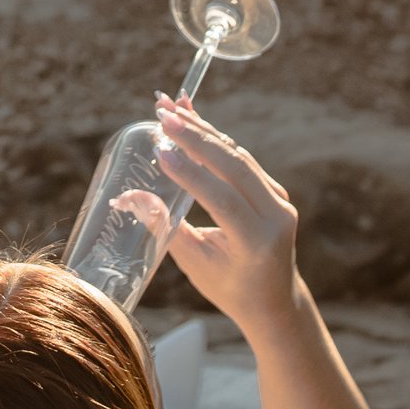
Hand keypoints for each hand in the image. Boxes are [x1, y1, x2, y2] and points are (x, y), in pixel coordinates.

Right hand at [134, 95, 304, 339]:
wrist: (275, 301)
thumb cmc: (230, 289)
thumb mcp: (195, 265)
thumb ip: (166, 229)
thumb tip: (129, 196)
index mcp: (257, 244)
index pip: (223, 200)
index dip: (192, 173)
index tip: (161, 149)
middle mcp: (276, 217)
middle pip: (235, 167)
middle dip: (196, 137)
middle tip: (162, 114)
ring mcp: (280, 201)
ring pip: (238, 156)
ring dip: (203, 130)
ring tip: (169, 108)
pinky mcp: (275, 191)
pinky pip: (242, 159)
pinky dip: (215, 138)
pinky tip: (191, 118)